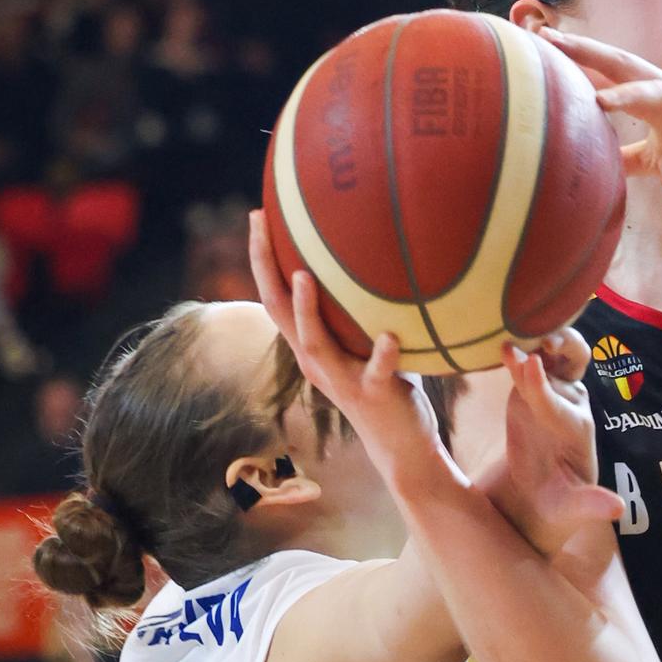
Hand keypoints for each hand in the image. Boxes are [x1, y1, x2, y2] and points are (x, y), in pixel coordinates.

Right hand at [247, 212, 444, 472]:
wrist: (403, 447)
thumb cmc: (389, 385)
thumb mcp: (369, 341)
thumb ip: (366, 307)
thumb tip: (383, 254)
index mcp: (312, 346)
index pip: (276, 297)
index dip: (263, 258)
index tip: (259, 214)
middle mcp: (317, 362)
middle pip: (279, 311)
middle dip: (266, 266)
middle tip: (261, 223)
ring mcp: (343, 380)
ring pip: (315, 344)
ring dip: (307, 310)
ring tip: (304, 275)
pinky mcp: (375, 394)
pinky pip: (376, 372)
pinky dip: (381, 354)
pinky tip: (389, 337)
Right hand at [495, 328, 624, 558]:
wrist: (541, 497)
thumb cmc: (559, 505)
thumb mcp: (573, 509)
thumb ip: (591, 505)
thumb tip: (617, 509)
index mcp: (578, 429)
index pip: (559, 404)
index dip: (543, 387)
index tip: (529, 366)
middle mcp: (569, 404)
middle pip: (575, 361)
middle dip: (564, 346)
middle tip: (546, 340)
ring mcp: (550, 393)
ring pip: (550, 356)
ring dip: (539, 340)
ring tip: (515, 334)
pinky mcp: (529, 391)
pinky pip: (524, 365)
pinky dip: (515, 354)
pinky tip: (500, 344)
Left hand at [540, 27, 661, 191]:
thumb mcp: (659, 155)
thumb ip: (626, 156)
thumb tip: (589, 164)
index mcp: (656, 92)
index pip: (610, 68)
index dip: (576, 53)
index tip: (538, 38)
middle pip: (627, 66)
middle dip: (589, 52)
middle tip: (552, 41)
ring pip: (661, 96)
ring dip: (630, 96)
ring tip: (599, 103)